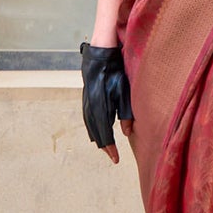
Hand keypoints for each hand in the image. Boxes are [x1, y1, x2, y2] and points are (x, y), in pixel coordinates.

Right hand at [79, 39, 131, 162]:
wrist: (101, 53)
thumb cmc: (116, 70)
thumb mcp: (125, 90)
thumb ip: (127, 112)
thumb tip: (127, 133)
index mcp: (101, 105)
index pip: (105, 132)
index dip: (110, 147)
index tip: (115, 158)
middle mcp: (91, 106)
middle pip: (96, 132)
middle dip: (104, 146)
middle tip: (112, 156)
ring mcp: (86, 101)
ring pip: (90, 126)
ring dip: (98, 138)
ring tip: (106, 148)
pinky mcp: (86, 98)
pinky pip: (88, 118)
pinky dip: (93, 128)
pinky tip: (97, 133)